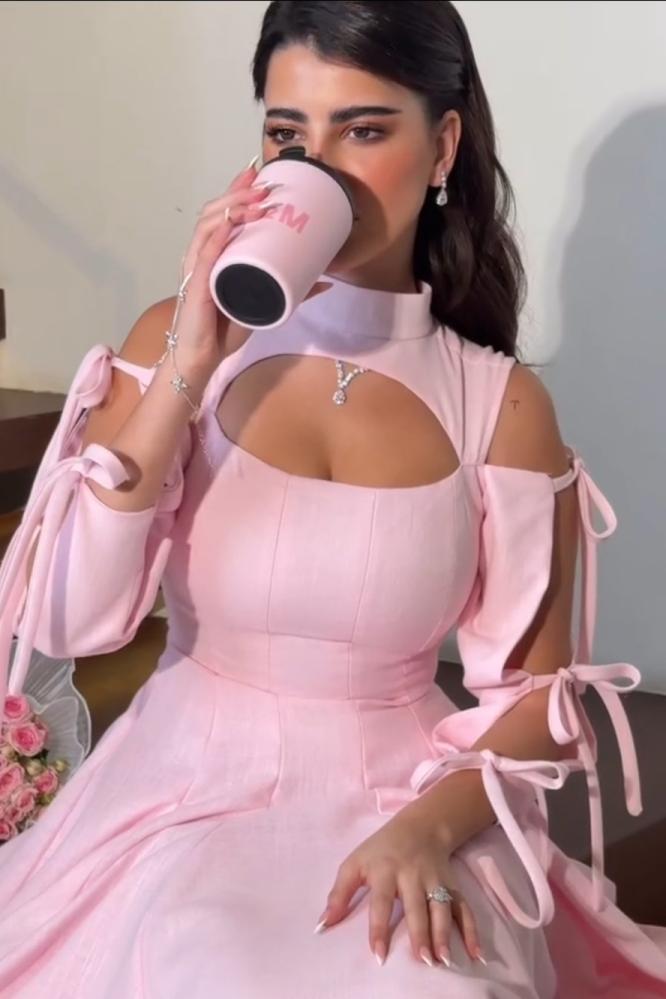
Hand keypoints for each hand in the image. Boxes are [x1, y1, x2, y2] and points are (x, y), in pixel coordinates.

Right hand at [174, 158, 329, 368]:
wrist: (203, 358)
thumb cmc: (226, 330)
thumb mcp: (265, 305)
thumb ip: (292, 291)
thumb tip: (325, 281)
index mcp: (215, 255)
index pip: (223, 214)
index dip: (238, 191)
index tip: (259, 175)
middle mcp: (202, 256)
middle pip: (215, 213)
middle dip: (238, 194)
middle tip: (264, 184)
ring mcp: (196, 269)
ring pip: (208, 227)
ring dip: (231, 209)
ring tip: (255, 201)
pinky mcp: (195, 287)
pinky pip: (203, 257)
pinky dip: (214, 239)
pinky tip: (227, 226)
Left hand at [315, 810, 484, 968]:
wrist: (420, 825)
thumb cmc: (381, 849)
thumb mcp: (355, 863)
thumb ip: (339, 894)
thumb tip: (322, 926)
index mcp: (386, 870)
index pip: (381, 901)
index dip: (379, 928)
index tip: (378, 955)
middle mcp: (413, 875)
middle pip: (417, 906)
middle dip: (421, 932)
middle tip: (423, 960)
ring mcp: (436, 880)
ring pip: (442, 907)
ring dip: (445, 934)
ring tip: (445, 960)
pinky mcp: (452, 885)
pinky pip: (465, 908)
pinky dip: (472, 930)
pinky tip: (477, 953)